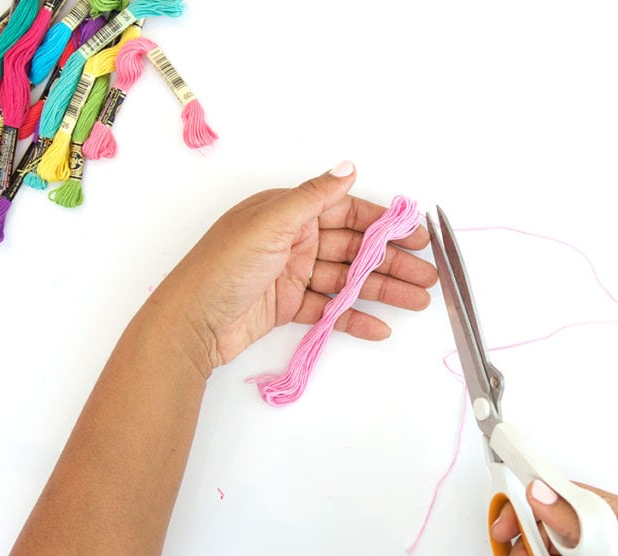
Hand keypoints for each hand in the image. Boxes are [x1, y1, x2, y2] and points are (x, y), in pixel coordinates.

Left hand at [149, 162, 437, 376]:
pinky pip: (330, 309)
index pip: (346, 212)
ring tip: (417, 301)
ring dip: (382, 290)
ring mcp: (292, 274)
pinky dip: (354, 317)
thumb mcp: (270, 224)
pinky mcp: (288, 305)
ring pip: (348, 279)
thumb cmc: (223, 268)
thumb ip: (314, 198)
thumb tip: (347, 167)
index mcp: (288, 213)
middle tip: (427, 275)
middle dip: (391, 261)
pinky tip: (379, 326)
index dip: (383, 223)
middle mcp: (293, 239)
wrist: (190, 323)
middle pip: (353, 248)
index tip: (415, 235)